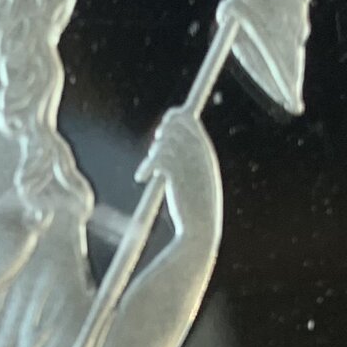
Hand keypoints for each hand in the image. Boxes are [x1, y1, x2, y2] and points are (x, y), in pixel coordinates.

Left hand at [138, 105, 222, 238]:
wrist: (200, 229)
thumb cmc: (196, 208)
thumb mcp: (197, 180)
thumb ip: (188, 161)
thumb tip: (169, 148)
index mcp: (206, 153)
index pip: (190, 121)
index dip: (175, 118)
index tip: (164, 126)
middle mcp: (200, 153)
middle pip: (177, 123)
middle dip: (164, 130)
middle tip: (155, 143)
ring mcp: (190, 162)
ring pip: (165, 141)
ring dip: (154, 153)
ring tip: (149, 168)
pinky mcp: (177, 174)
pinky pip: (157, 159)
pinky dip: (146, 167)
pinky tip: (140, 178)